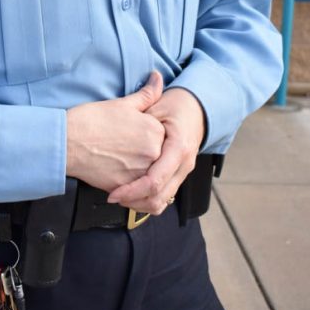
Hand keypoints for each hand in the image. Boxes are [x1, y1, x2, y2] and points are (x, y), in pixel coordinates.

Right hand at [66, 71, 165, 192]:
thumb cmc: (91, 120)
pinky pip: (136, 189)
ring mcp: (140, 172)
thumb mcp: (122, 103)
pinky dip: (129, 184)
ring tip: (118, 159)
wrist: (66, 141)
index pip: (162, 135)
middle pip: (157, 155)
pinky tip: (114, 171)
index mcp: (155, 131)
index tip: (132, 133)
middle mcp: (152, 153)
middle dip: (144, 153)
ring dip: (138, 169)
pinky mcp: (126, 188)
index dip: (147, 134)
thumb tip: (158, 77)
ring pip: (148, 174)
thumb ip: (146, 93)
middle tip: (123, 146)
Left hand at [107, 86, 205, 213]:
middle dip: (133, 202)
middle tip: (112, 197)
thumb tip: (123, 107)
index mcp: (179, 148)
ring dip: (140, 204)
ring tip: (120, 197)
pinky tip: (132, 194)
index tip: (113, 193)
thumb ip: (141, 112)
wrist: (197, 110)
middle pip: (159, 197)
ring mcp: (184, 172)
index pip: (155, 180)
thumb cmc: (176, 106)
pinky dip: (148, 200)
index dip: (132, 191)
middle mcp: (184, 164)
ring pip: (163, 202)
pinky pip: (165, 197)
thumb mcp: (158, 105)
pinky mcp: (179, 175)